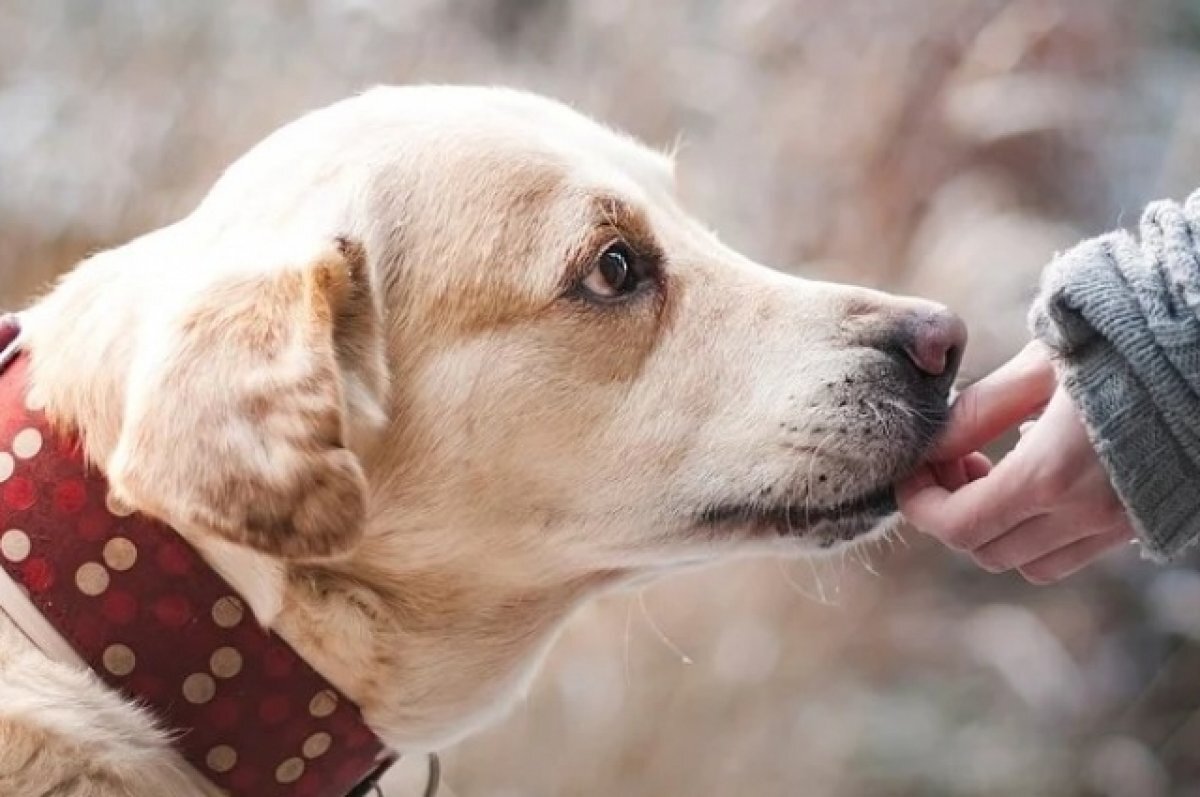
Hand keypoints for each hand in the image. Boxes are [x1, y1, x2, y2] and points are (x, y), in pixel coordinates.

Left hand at [897, 342, 1134, 583]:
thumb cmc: (1124, 343)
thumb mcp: (1040, 364)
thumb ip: (979, 412)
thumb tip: (931, 446)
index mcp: (1051, 475)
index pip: (957, 526)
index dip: (920, 504)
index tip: (913, 470)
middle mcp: (1086, 515)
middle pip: (985, 550)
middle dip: (952, 512)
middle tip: (953, 461)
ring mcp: (1119, 525)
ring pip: (1028, 562)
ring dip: (995, 527)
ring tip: (994, 468)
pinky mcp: (1143, 523)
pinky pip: (1072, 553)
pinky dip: (1039, 531)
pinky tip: (1042, 475)